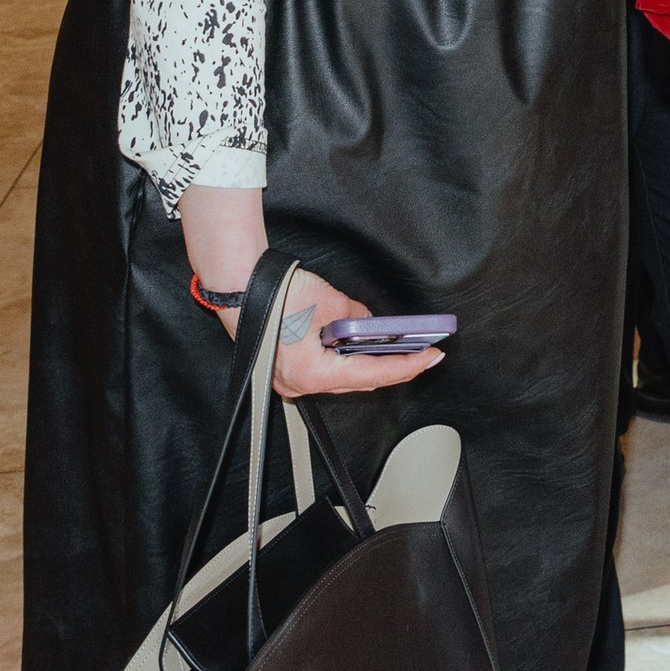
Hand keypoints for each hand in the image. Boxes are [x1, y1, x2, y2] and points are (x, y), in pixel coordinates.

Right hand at [178, 193, 445, 395]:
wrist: (238, 285)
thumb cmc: (277, 295)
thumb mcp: (332, 303)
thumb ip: (359, 320)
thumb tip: (375, 326)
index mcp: (313, 373)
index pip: (372, 375)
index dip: (406, 367)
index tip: (430, 358)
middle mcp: (301, 385)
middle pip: (359, 382)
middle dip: (393, 367)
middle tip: (423, 355)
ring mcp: (292, 381)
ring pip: (343, 378)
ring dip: (371, 364)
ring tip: (402, 351)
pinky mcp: (288, 370)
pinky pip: (327, 370)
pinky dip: (348, 360)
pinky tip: (365, 349)